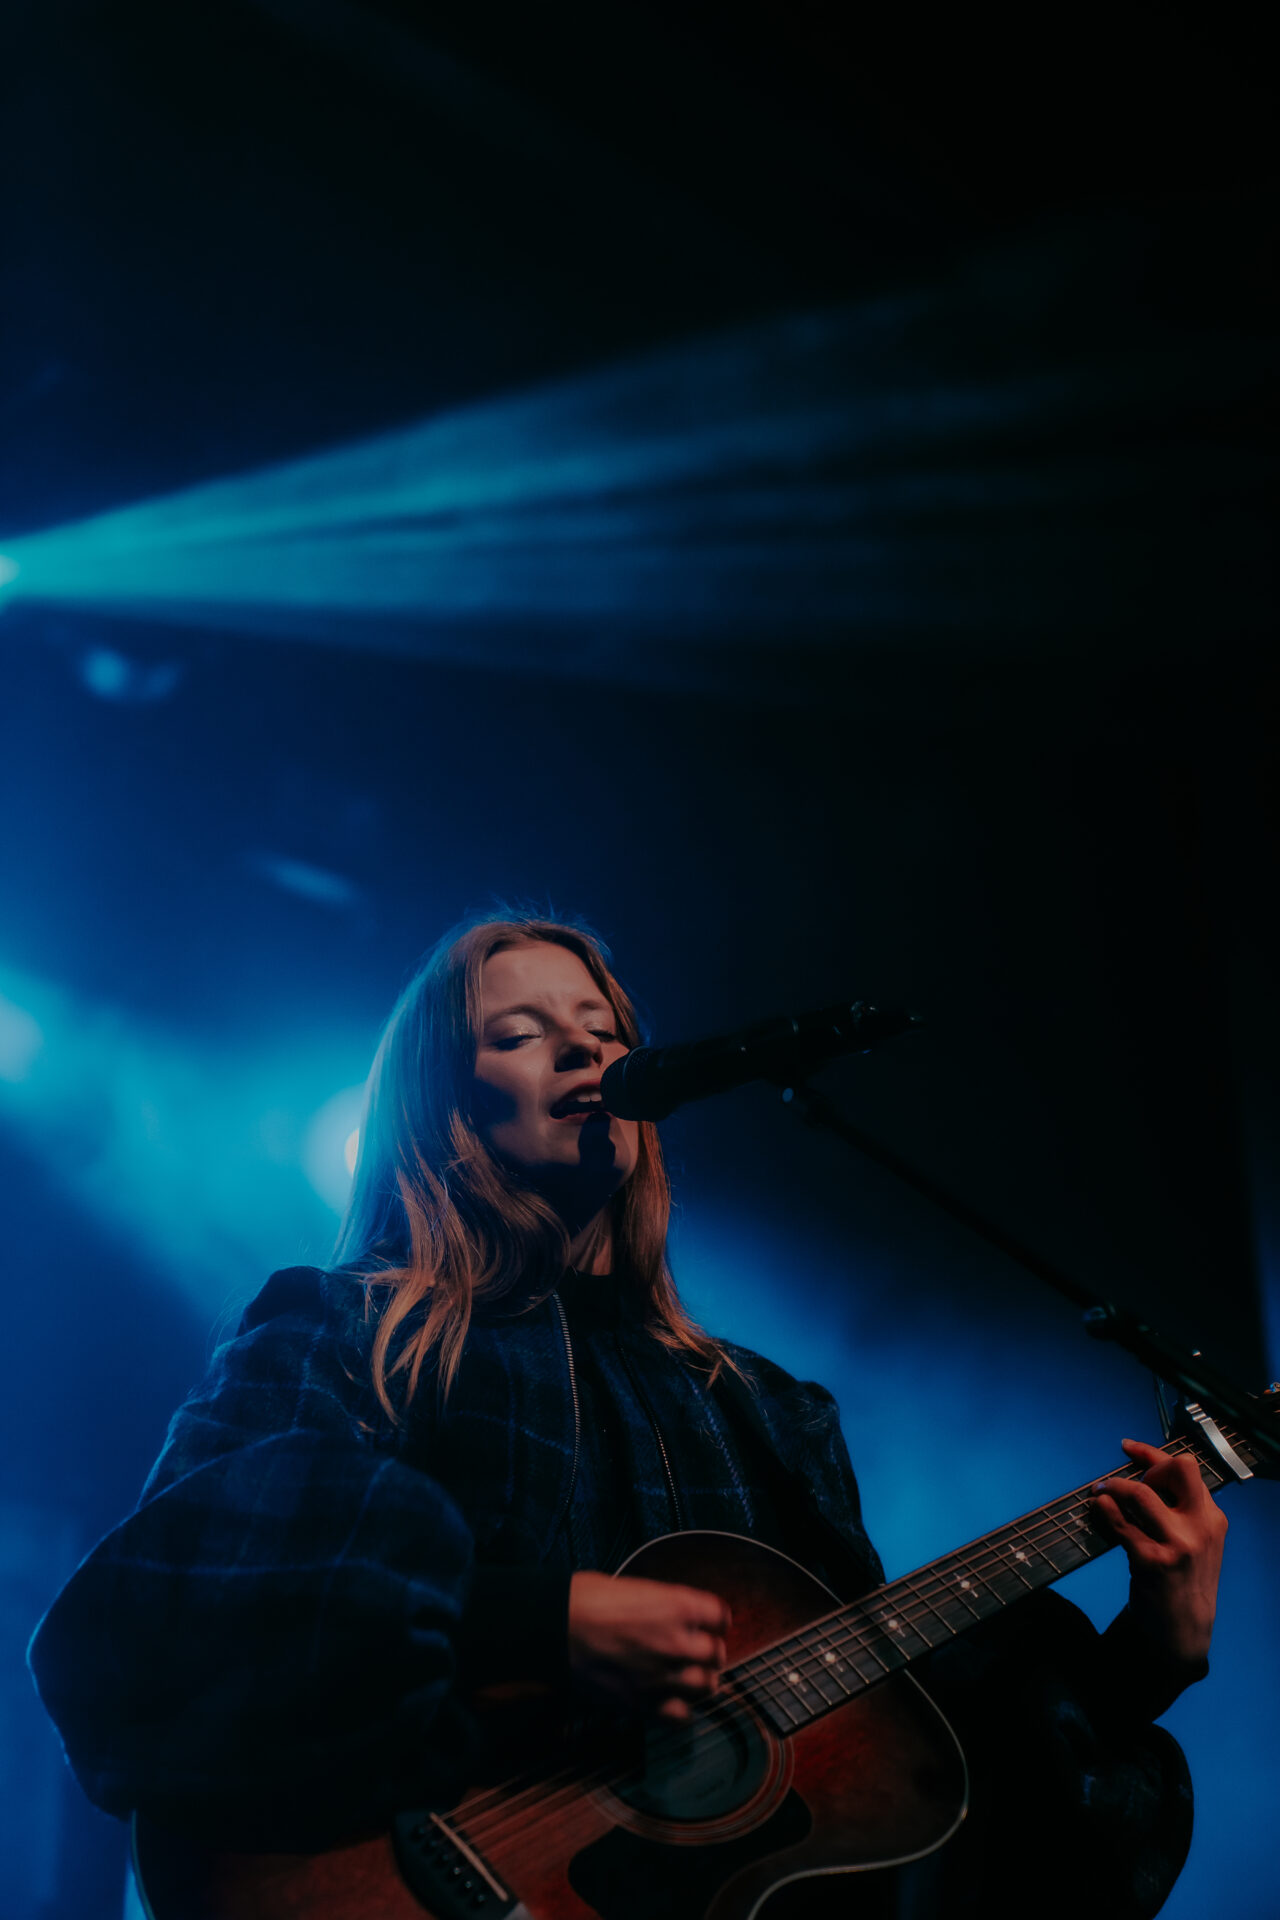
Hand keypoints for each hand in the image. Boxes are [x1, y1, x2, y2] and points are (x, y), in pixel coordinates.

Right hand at [568, 1572, 730, 1721]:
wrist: (555, 1628)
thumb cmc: (586, 1598)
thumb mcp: (634, 1587)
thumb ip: (663, 1605)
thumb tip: (672, 1617)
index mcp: (680, 1605)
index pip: (721, 1617)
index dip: (713, 1620)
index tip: (707, 1623)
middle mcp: (680, 1642)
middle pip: (716, 1654)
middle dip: (707, 1652)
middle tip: (693, 1650)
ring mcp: (664, 1676)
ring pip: (707, 1686)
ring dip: (698, 1680)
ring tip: (685, 1676)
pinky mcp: (644, 1703)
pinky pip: (682, 1716)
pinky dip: (679, 1710)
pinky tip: (669, 1699)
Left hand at [1091, 1438, 1226, 1663]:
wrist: (1184, 1628)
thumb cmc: (1184, 1578)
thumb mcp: (1198, 1541)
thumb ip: (1181, 1509)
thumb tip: (1143, 1472)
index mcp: (1212, 1518)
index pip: (1186, 1469)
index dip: (1153, 1454)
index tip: (1128, 1447)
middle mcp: (1200, 1528)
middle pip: (1176, 1470)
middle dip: (1146, 1465)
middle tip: (1128, 1481)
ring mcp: (1177, 1545)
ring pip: (1140, 1494)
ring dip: (1113, 1487)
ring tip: (1101, 1492)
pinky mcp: (1151, 1562)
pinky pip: (1120, 1524)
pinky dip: (1104, 1509)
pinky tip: (1098, 1508)